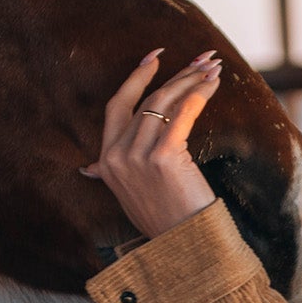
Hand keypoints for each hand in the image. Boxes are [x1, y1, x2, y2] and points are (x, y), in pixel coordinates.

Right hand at [81, 47, 222, 239]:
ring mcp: (137, 156)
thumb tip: (89, 169)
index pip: (117, 107)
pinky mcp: (162, 157)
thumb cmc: (163, 221)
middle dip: (176, 74)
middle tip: (201, 58)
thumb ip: (111, 175)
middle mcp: (117, 156)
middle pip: (146, 100)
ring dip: (192, 81)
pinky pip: (181, 115)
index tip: (154, 57)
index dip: (135, 78)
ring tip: (213, 69)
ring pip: (164, 103)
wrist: (183, 245)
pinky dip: (197, 96)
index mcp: (106, 161)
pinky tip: (211, 85)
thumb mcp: (129, 196)